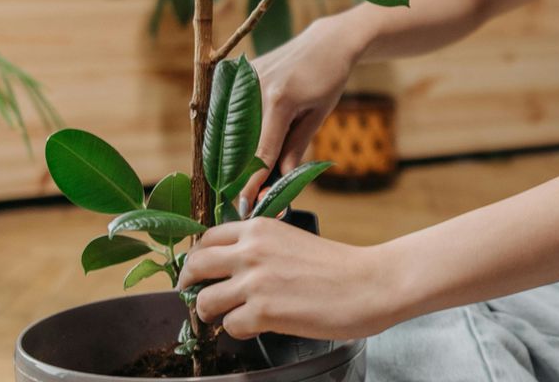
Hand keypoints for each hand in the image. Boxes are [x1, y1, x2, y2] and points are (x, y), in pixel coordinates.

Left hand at [177, 218, 395, 339]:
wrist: (368, 283)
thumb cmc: (338, 266)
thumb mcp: (291, 240)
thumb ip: (261, 247)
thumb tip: (232, 267)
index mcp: (259, 227)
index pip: (207, 238)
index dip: (199, 258)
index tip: (200, 272)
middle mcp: (251, 250)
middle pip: (195, 266)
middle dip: (189, 286)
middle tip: (196, 297)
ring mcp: (254, 281)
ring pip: (205, 301)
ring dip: (214, 314)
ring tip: (230, 317)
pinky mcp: (263, 311)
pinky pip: (229, 327)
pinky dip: (240, 331)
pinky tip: (258, 326)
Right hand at [241, 18, 358, 208]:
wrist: (326, 42)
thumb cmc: (329, 80)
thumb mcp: (318, 115)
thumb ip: (296, 147)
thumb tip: (279, 179)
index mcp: (279, 100)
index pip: (262, 151)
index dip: (253, 182)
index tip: (244, 205)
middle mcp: (255, 87)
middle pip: (240, 141)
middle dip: (239, 171)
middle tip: (240, 196)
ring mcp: (243, 77)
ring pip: (230, 126)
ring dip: (232, 151)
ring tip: (235, 176)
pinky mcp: (239, 73)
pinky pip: (229, 108)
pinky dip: (231, 129)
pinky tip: (233, 146)